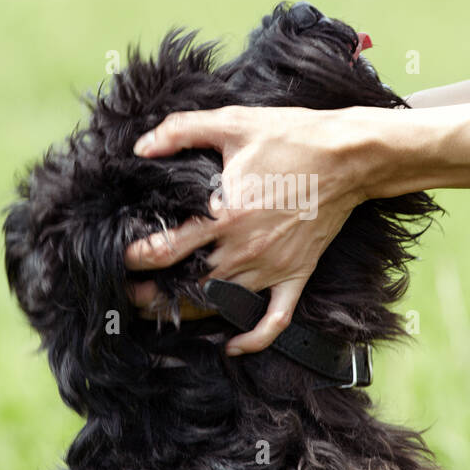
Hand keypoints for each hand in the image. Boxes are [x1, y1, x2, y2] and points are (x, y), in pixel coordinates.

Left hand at [123, 105, 371, 353]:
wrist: (350, 156)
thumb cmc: (292, 137)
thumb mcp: (233, 122)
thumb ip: (182, 131)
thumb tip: (141, 147)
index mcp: (225, 216)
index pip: (166, 249)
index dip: (136, 259)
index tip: (120, 259)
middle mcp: (245, 249)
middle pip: (187, 287)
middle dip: (154, 295)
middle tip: (130, 295)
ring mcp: (272, 267)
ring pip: (222, 306)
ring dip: (190, 314)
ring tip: (163, 315)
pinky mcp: (296, 274)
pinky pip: (275, 320)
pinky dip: (253, 339)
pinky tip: (233, 347)